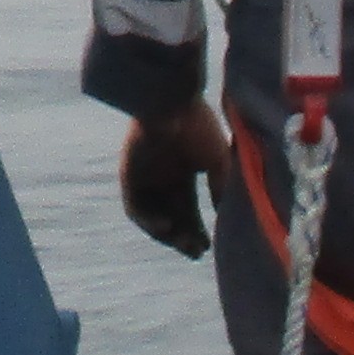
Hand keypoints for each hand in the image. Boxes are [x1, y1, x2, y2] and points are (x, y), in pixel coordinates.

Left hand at [120, 101, 230, 259]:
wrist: (171, 101)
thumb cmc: (198, 126)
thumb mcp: (218, 161)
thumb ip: (221, 188)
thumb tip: (224, 215)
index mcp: (184, 172)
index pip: (189, 210)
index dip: (197, 229)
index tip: (208, 247)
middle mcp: (163, 177)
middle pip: (172, 217)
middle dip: (183, 238)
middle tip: (196, 253)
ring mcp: (144, 177)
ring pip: (153, 216)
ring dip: (167, 234)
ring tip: (184, 244)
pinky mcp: (129, 175)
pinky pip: (135, 207)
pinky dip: (149, 221)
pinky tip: (166, 226)